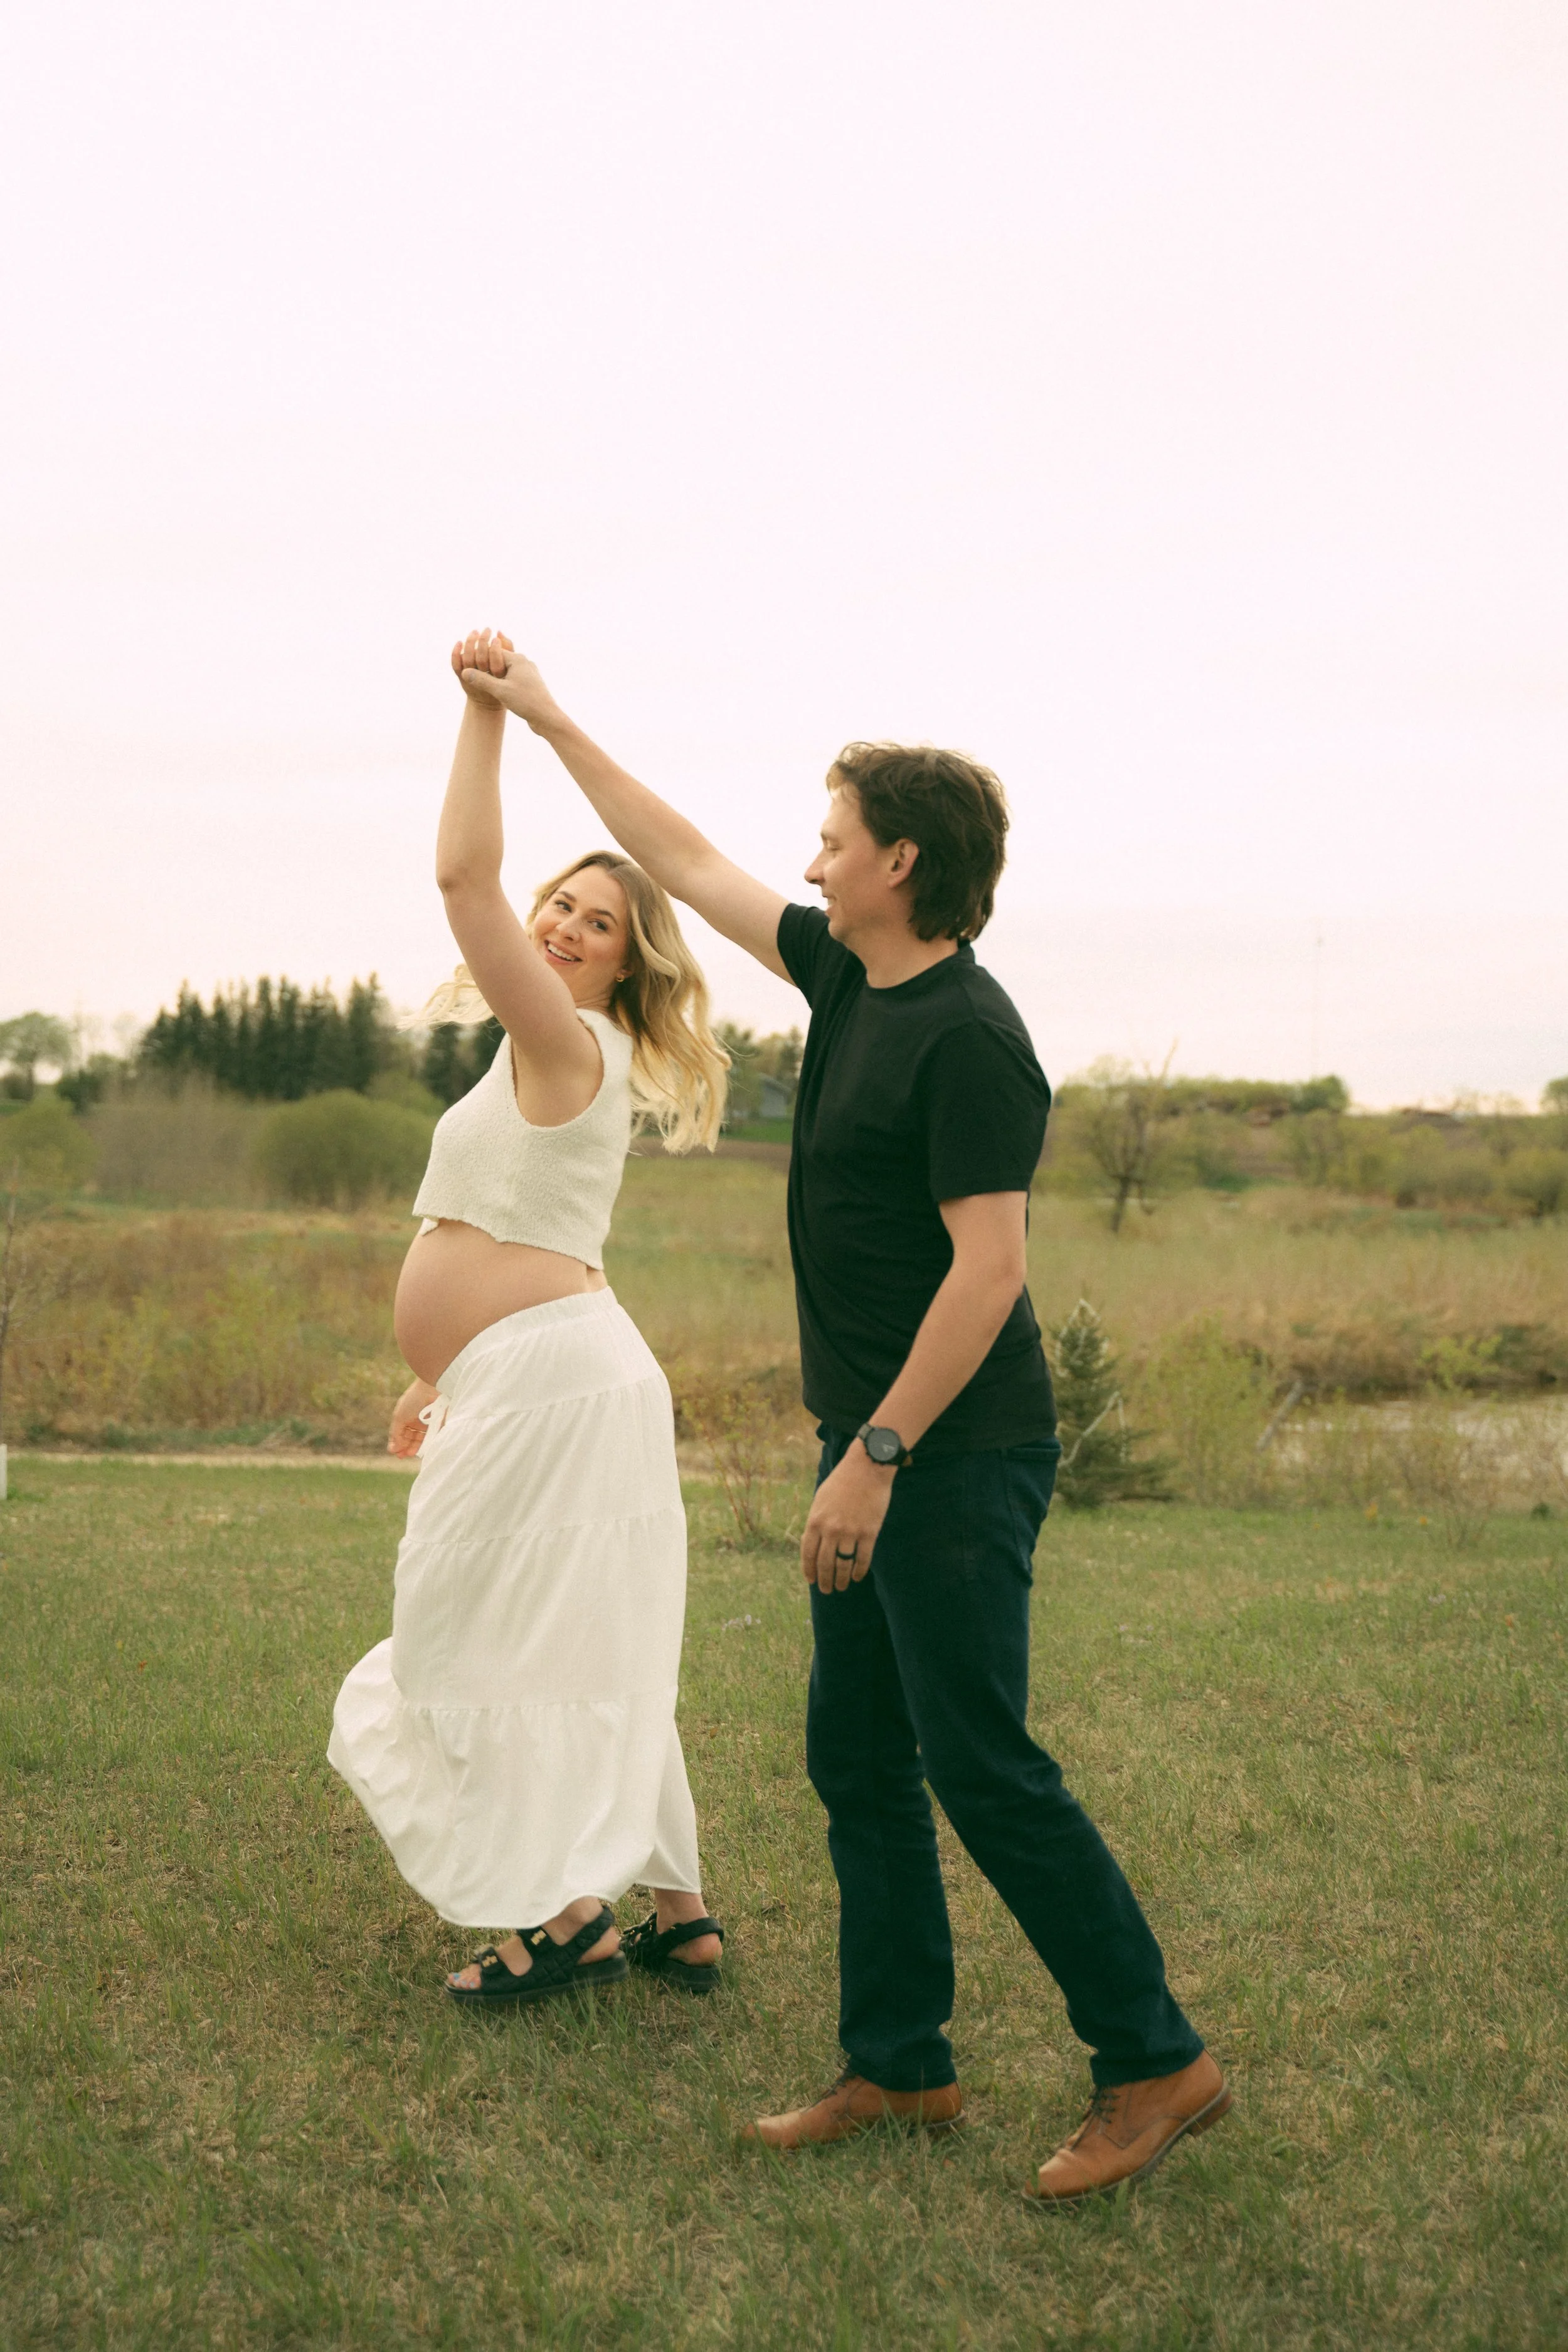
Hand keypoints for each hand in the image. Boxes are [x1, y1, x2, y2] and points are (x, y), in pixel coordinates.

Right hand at [388, 1378, 437, 1457]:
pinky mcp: (440, 1424)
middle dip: (406, 1447)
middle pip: (411, 1438)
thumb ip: (396, 1434)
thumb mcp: (399, 1417)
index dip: (398, 1444)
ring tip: (412, 1453)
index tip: (396, 1452)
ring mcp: (429, 1422)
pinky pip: (434, 1437)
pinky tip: (423, 1449)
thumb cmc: (413, 1400)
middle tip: (403, 1455)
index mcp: (406, 1417)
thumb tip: (392, 1449)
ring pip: (421, 1439)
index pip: (401, 1434)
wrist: (432, 1388)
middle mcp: (417, 1420)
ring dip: (416, 1447)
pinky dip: (429, 1444)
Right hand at [450, 628, 563, 732]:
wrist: (547, 717)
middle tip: (473, 675)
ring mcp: (529, 673)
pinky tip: (498, 692)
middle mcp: (524, 663)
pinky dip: (504, 684)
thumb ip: (481, 680)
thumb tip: (464, 672)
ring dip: (495, 677)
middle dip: (487, 668)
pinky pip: (512, 680)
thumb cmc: (526, 701)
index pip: (493, 652)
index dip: (480, 658)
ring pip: (506, 672)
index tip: (468, 665)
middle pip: (499, 661)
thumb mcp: (500, 690)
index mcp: (518, 659)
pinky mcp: (530, 684)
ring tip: (484, 685)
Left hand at [800, 1444, 895, 1593]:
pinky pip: (862, 1559)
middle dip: (824, 1580)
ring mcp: (850, 1532)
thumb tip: (813, 1544)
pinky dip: (859, 1571)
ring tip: (841, 1587)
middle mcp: (830, 1530)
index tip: (811, 1580)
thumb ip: (816, 1522)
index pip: (808, 1554)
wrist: (867, 1468)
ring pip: (843, 1565)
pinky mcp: (869, 1533)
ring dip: (841, 1579)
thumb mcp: (820, 1499)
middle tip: (826, 1590)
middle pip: (824, 1563)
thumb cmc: (842, 1481)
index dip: (809, 1570)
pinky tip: (857, 1577)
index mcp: (815, 1520)